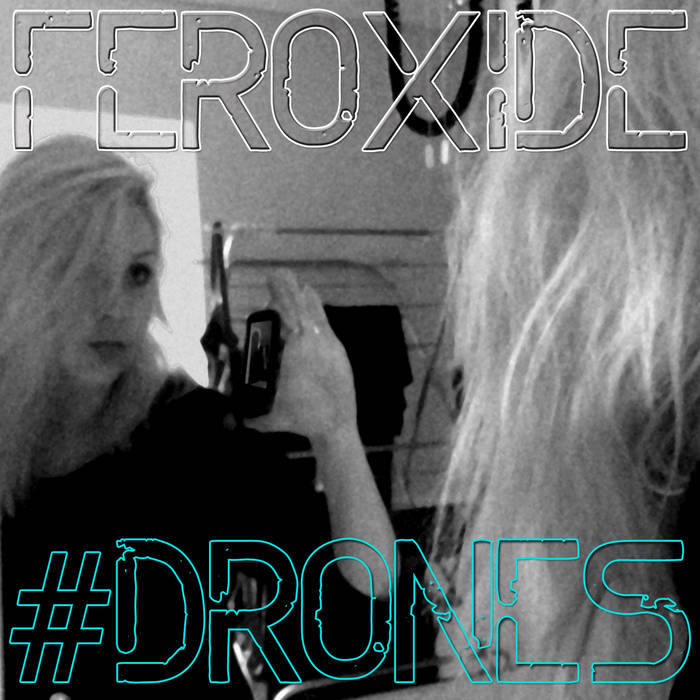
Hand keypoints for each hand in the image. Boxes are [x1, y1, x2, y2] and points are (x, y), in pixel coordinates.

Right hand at [249, 270, 356, 440]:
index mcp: (296, 351)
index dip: (279, 297)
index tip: (270, 282)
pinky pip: (326, 325)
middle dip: (288, 291)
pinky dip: (318, 312)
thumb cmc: (300, 420)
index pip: (287, 314)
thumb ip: (246, 416)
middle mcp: (314, 343)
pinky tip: (314, 302)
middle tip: (277, 275)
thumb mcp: (270, 417)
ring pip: (316, 314)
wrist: (336, 426)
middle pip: (301, 308)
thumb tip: (225, 417)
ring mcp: (329, 346)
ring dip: (306, 299)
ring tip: (300, 285)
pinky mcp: (338, 352)